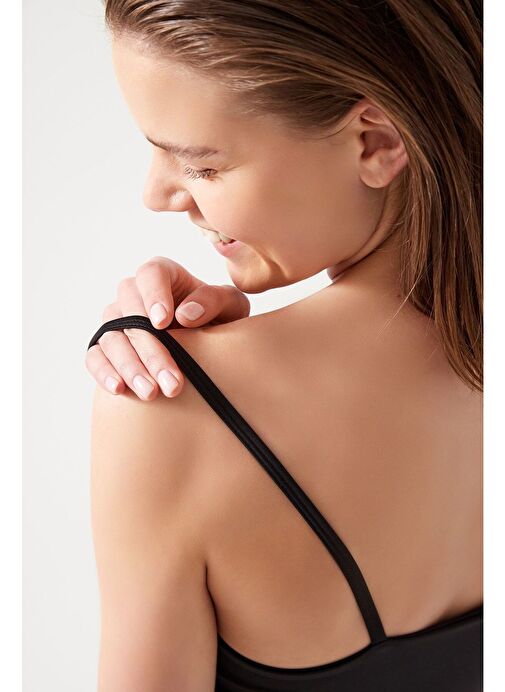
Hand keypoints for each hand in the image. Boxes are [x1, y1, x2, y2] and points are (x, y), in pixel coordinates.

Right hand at [85, 256, 249, 399]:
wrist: (209, 349)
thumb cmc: (220, 319)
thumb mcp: (230, 306)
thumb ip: (214, 300)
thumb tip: (185, 313)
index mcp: (163, 276)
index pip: (150, 274)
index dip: (154, 296)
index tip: (163, 322)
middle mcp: (134, 294)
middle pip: (130, 311)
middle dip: (151, 348)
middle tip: (172, 380)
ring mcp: (116, 320)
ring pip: (112, 337)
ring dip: (131, 366)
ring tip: (152, 393)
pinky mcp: (106, 346)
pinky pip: (95, 356)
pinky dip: (104, 372)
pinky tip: (120, 389)